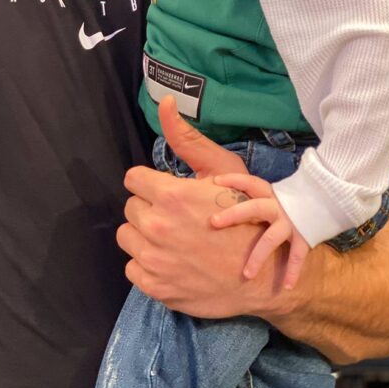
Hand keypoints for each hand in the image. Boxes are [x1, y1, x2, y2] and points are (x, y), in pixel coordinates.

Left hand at [117, 96, 293, 319]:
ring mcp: (155, 261)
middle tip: (173, 214)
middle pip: (130, 207)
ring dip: (144, 234)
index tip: (163, 188)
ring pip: (127, 237)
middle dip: (149, 206)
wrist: (261, 276)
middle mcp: (157, 228)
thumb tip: (165, 100)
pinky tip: (170, 259)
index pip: (133, 179)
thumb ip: (186, 137)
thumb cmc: (246, 218)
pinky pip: (132, 267)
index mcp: (172, 196)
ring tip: (170, 236)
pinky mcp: (155, 287)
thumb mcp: (222, 170)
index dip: (150, 181)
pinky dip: (147, 263)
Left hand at [211, 172, 310, 289]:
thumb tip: (225, 197)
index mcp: (269, 193)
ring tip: (246, 275)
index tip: (216, 181)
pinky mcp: (304, 237)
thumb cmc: (290, 200)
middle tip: (213, 222)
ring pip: (271, 239)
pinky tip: (287, 288)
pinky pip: (297, 257)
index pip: (250, 182)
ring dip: (258, 257)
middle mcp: (278, 206)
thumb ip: (254, 198)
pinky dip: (292, 272)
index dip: (234, 180)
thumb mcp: (273, 194)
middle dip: (233, 214)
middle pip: (254, 207)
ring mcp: (291, 222)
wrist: (326, 199)